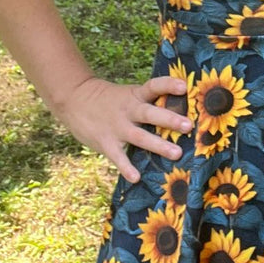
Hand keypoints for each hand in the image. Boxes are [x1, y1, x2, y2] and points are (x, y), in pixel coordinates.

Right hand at [54, 73, 191, 183]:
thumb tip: (180, 112)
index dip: (169, 85)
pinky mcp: (107, 143)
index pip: (154, 86)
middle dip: (170, 119)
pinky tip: (136, 177)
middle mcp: (129, 110)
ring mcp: (117, 127)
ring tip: (177, 153)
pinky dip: (126, 167)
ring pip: (140, 136)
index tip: (185, 86)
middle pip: (150, 113)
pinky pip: (118, 157)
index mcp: (135, 96)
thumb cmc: (110, 100)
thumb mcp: (129, 94)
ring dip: (158, 145)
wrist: (75, 99)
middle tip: (188, 126)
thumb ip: (149, 103)